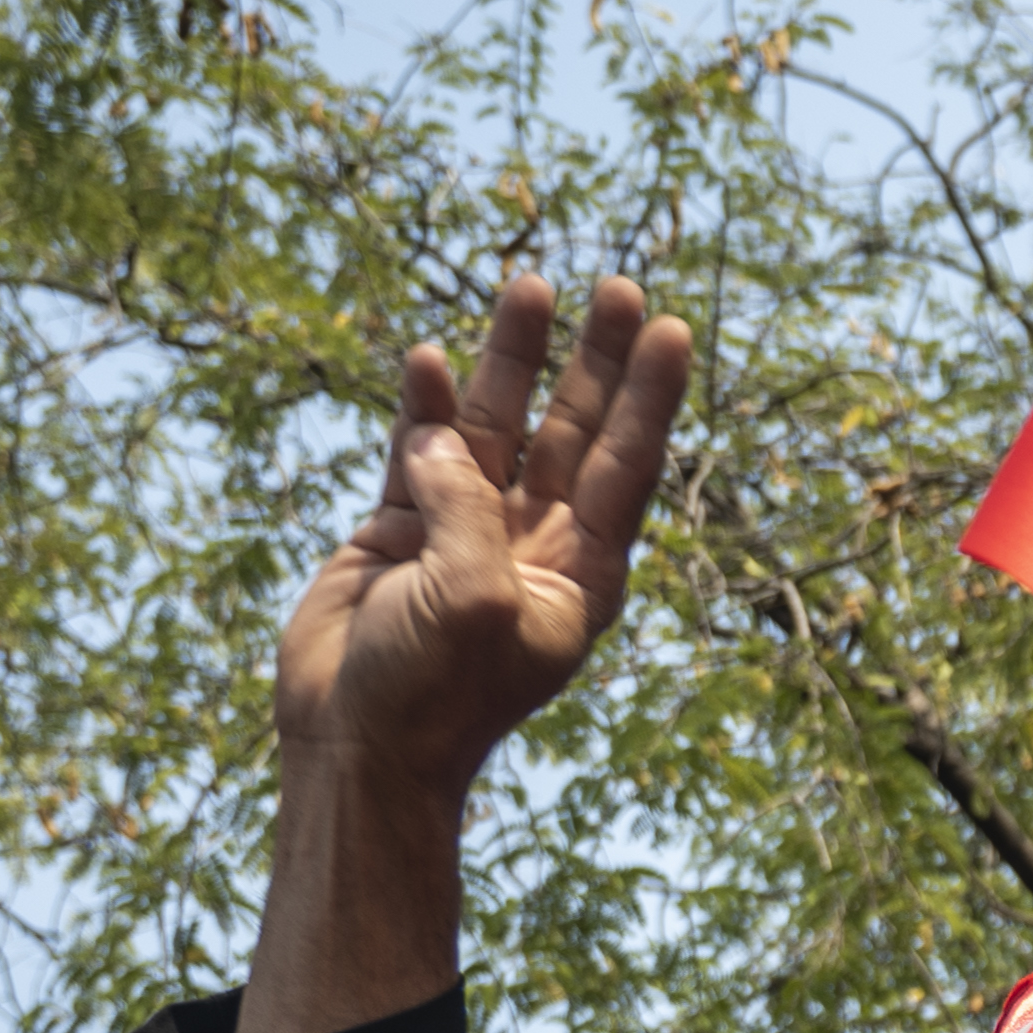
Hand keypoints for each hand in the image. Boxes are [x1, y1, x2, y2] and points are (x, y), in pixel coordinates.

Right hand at [270, 271, 694, 803]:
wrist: (356, 747)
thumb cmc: (434, 692)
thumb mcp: (473, 599)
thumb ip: (467, 510)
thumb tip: (441, 438)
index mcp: (583, 574)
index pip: (627, 466)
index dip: (651, 398)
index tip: (676, 333)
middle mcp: (534, 543)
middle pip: (574, 430)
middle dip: (595, 360)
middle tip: (622, 288)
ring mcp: (465, 530)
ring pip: (497, 427)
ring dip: (512, 360)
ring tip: (532, 285)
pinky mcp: (399, 528)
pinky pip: (419, 450)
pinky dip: (427, 405)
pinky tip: (437, 359)